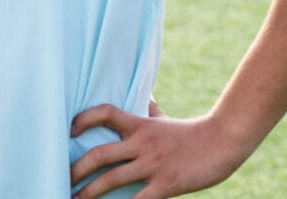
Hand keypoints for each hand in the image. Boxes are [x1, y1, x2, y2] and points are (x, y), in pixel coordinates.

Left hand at [69, 103, 253, 198]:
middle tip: (62, 180)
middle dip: (76, 170)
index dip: (83, 119)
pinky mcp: (167, 184)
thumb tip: (143, 97)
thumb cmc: (192, 132)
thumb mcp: (165, 119)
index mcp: (140, 125)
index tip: (70, 130)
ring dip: (89, 193)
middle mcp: (142, 143)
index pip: (104, 113)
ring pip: (112, 180)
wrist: (225, 141)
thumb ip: (149, 110)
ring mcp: (153, 164)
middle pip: (99, 154)